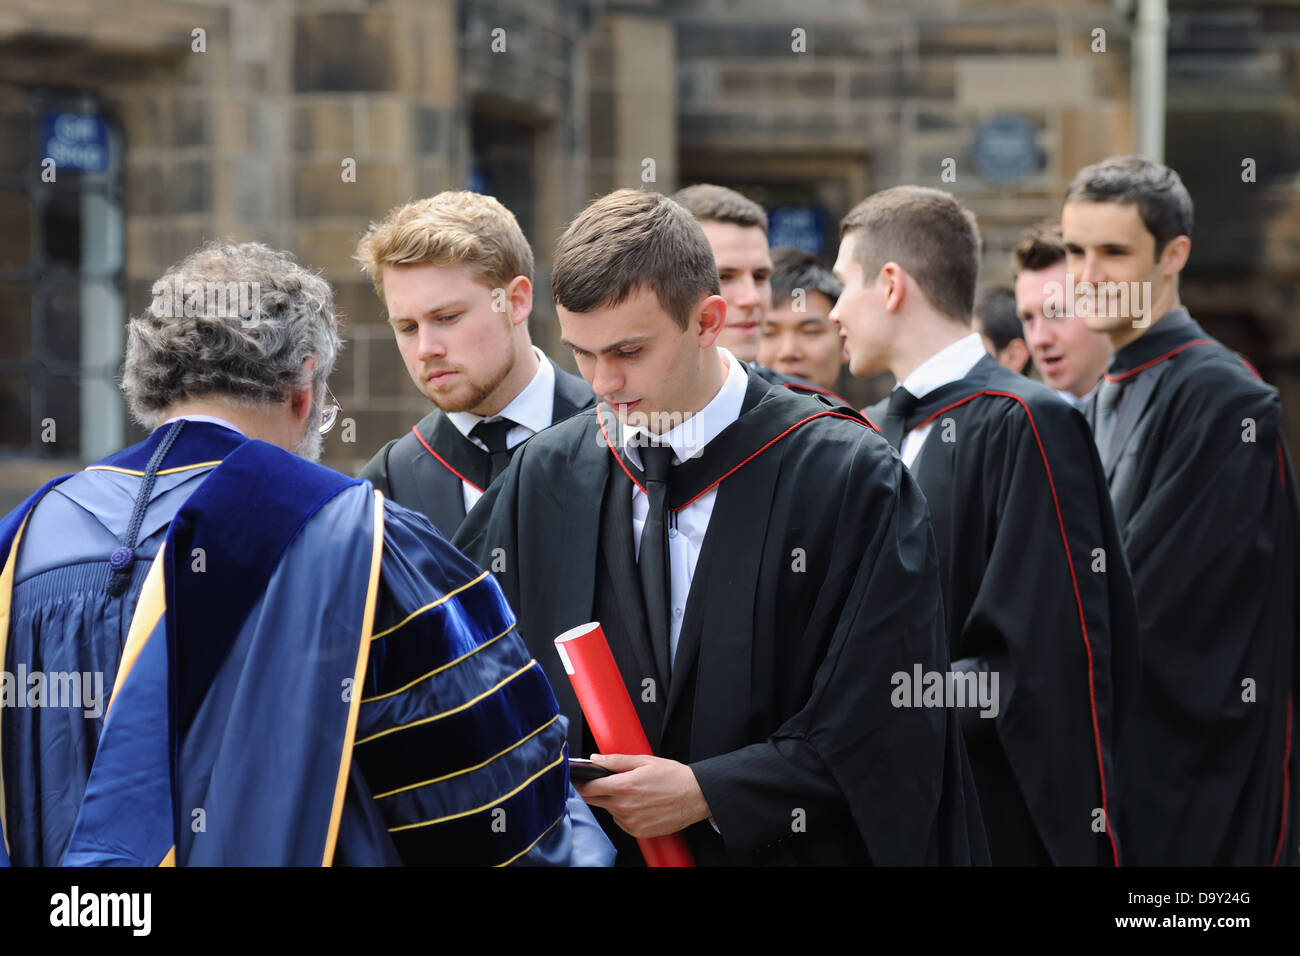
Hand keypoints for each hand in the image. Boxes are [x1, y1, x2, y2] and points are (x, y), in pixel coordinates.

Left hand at [573, 753, 710, 838]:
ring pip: (609, 811)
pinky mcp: (638, 831)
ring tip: (631, 792)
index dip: (580, 783)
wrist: (695, 797)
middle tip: (602, 782)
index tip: (577, 779)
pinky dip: (623, 813)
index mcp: (624, 787)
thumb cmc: (673, 777)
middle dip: (593, 791)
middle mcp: (624, 807)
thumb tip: (596, 759)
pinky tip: (637, 804)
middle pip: (594, 801)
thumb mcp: (644, 761)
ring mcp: (630, 821)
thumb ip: (616, 760)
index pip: (589, 788)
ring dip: (611, 801)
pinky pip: (621, 822)